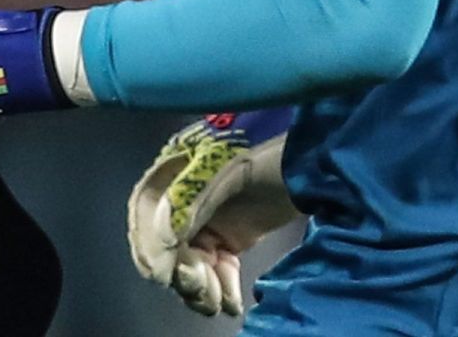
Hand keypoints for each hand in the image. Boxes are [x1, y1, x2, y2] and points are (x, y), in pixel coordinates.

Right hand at [127, 108, 298, 317]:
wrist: (313, 165)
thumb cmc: (268, 155)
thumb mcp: (229, 171)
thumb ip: (192, 200)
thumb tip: (165, 240)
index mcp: (174, 171)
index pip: (145, 211)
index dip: (149, 245)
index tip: (166, 273)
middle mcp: (182, 198)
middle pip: (163, 246)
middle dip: (179, 274)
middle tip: (203, 289)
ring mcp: (205, 221)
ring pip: (186, 265)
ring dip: (198, 289)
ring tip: (218, 301)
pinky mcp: (227, 240)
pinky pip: (213, 271)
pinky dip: (220, 290)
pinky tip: (232, 302)